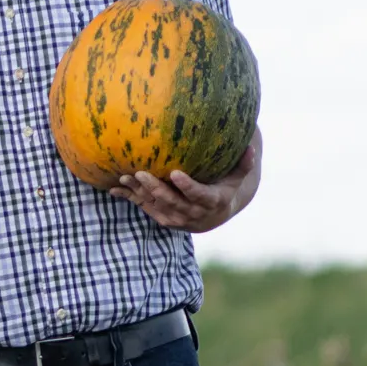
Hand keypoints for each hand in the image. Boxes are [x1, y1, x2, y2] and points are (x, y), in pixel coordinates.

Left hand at [113, 129, 260, 232]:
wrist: (214, 215)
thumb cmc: (225, 187)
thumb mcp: (237, 177)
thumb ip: (244, 164)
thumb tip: (250, 147)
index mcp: (211, 202)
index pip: (199, 195)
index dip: (187, 187)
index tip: (175, 173)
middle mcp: (193, 214)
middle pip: (173, 202)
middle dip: (156, 189)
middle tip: (141, 173)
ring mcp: (177, 218)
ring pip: (156, 206)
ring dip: (140, 193)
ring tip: (126, 177)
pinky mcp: (163, 218)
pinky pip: (146, 208)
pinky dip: (131, 199)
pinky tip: (115, 189)